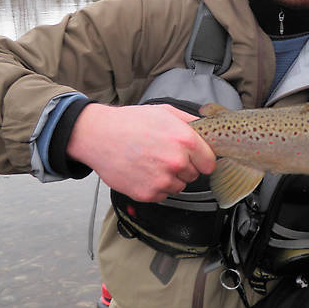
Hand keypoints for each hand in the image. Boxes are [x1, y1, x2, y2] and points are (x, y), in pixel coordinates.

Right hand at [66, 103, 215, 201]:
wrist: (99, 136)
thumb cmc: (130, 122)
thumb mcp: (165, 112)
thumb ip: (189, 122)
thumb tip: (205, 129)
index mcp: (185, 140)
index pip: (209, 163)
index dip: (202, 160)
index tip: (196, 159)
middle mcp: (176, 162)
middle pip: (194, 175)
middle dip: (184, 167)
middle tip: (165, 156)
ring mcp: (162, 180)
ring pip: (178, 186)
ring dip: (170, 178)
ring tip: (152, 162)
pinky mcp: (147, 193)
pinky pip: (162, 195)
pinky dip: (155, 187)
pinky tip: (143, 172)